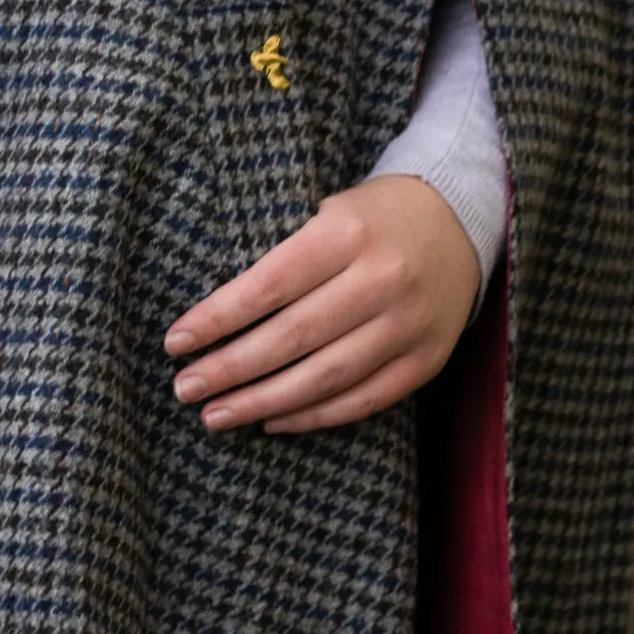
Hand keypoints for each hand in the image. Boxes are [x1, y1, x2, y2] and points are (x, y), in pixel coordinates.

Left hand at [163, 174, 482, 435]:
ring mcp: (409, 325)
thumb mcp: (327, 213)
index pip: (269, 285)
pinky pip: (362, 400)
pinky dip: (313, 416)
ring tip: (215, 414)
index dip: (218, 318)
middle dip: (230, 369)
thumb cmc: (371, 217)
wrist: (458, 219)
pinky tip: (272, 420)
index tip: (175, 342)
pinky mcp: (426, 360)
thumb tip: (214, 320)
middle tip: (185, 388)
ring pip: (325, 378)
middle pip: (293, 338)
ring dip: (262, 402)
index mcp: (347, 233)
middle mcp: (381, 280)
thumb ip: (283, 258)